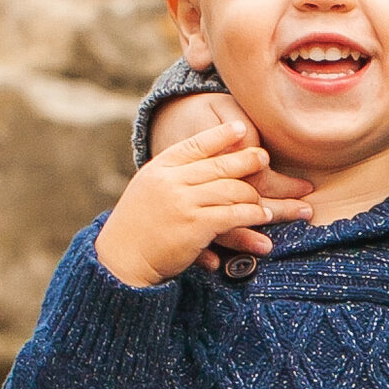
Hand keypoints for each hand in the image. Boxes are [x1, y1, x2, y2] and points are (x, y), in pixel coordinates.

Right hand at [141, 87, 312, 268]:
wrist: (121, 260)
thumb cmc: (136, 228)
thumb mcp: (149, 190)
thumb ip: (172, 177)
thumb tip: (202, 167)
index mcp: (160, 168)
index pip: (195, 144)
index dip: (220, 135)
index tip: (240, 127)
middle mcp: (172, 180)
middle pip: (220, 165)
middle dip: (247, 160)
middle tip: (264, 158)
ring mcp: (184, 202)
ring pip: (231, 190)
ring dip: (254, 196)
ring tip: (268, 201)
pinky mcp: (196, 225)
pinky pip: (234, 214)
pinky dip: (252, 215)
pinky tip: (262, 216)